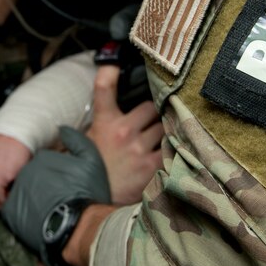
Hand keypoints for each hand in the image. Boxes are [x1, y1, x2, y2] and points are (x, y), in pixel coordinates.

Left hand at [1, 127, 110, 265]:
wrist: (77, 227)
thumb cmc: (86, 193)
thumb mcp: (91, 160)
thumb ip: (76, 140)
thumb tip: (62, 129)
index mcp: (42, 158)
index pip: (45, 161)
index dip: (57, 173)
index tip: (66, 183)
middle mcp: (25, 172)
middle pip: (33, 175)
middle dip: (45, 184)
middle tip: (60, 197)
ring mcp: (16, 192)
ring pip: (24, 191)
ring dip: (35, 198)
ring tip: (51, 209)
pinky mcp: (11, 213)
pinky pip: (15, 209)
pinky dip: (25, 213)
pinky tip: (40, 218)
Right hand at [86, 65, 163, 204]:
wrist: (91, 203)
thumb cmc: (92, 169)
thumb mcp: (88, 139)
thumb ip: (103, 121)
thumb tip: (107, 102)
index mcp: (104, 123)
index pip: (104, 87)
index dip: (110, 71)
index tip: (115, 62)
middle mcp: (124, 132)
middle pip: (152, 107)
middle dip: (156, 111)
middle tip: (157, 116)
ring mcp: (140, 150)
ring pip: (165, 126)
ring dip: (167, 130)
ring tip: (169, 133)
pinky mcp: (153, 167)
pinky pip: (172, 148)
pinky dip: (174, 148)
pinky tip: (177, 150)